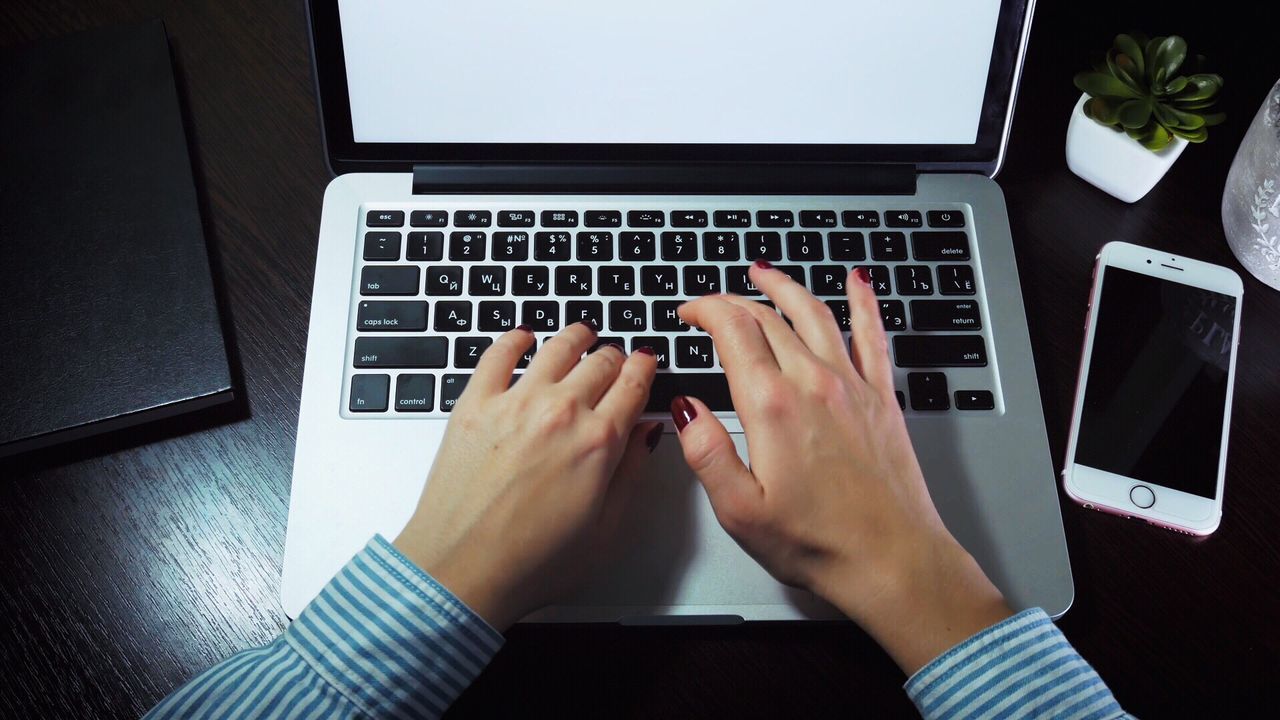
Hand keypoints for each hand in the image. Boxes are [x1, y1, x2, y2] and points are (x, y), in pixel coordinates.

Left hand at [393, 323, 661, 630]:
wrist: (461, 572)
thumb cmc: (530, 563)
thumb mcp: (606, 529)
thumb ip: (631, 472)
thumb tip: (647, 433)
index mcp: (599, 443)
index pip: (634, 384)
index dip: (645, 368)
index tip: (645, 364)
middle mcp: (560, 412)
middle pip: (600, 361)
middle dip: (614, 356)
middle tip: (614, 360)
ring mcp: (515, 403)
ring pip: (557, 346)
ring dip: (575, 336)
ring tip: (580, 335)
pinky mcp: (474, 404)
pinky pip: (498, 353)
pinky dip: (515, 339)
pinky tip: (523, 337)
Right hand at [672, 262, 1012, 674]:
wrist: (891, 560)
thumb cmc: (819, 542)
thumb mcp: (739, 509)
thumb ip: (706, 452)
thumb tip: (686, 408)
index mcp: (771, 406)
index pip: (733, 332)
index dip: (706, 310)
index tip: (689, 312)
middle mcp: (813, 383)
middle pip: (768, 318)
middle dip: (734, 301)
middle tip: (714, 304)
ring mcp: (852, 385)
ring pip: (815, 314)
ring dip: (786, 287)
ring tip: (765, 273)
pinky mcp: (881, 398)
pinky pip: (872, 334)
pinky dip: (863, 302)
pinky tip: (858, 282)